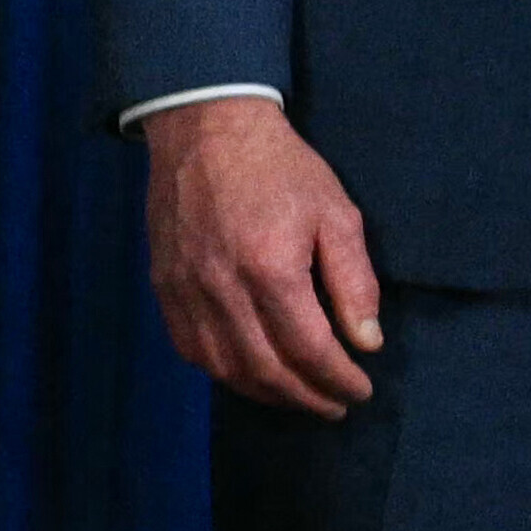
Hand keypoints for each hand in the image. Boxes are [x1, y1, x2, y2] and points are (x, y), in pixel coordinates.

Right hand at [143, 95, 385, 415]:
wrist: (205, 127)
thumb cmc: (280, 167)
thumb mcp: (336, 213)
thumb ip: (354, 282)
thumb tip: (367, 342)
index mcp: (270, 268)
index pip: (310, 350)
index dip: (340, 380)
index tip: (361, 388)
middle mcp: (222, 287)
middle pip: (268, 370)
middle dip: (308, 397)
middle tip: (336, 404)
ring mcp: (186, 289)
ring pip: (225, 368)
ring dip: (266, 393)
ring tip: (297, 395)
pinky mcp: (164, 284)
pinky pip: (191, 348)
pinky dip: (223, 371)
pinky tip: (249, 372)